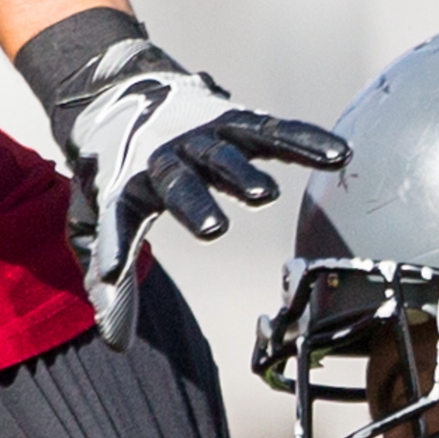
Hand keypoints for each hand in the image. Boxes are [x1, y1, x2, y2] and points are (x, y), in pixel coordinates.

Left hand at [21, 14, 347, 347]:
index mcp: (128, 182)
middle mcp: (165, 156)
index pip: (118, 219)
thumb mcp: (100, 218)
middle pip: (180, 182)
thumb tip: (114, 342)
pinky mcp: (237, 122)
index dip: (115, 249)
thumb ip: (109, 276)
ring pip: (224, 155)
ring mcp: (203, 137)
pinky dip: (305, 142)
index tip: (111, 275)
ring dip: (242, 175)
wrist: (128, 95)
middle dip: (195, 204)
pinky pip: (274, 132)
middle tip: (213, 231)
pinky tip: (338, 155)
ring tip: (266, 196)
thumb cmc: (119, 171)